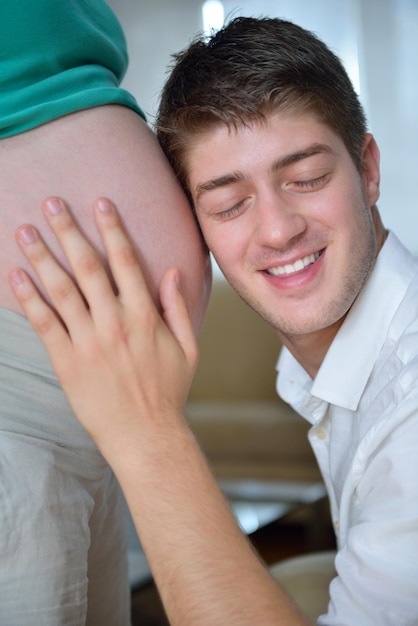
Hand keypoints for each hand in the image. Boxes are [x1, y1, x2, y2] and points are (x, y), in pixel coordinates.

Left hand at [8, 197, 198, 456]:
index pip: (126, 261)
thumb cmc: (168, 392)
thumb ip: (178, 308)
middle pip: (87, 267)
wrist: (145, 435)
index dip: (112, 228)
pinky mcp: (67, 362)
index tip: (100, 203)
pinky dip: (29, 298)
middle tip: (51, 203)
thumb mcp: (188, 348)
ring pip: (61, 290)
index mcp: (144, 316)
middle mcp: (114, 323)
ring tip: (24, 231)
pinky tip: (17, 276)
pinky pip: (44, 324)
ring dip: (41, 257)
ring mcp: (88, 342)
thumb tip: (172, 271)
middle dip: (68, 230)